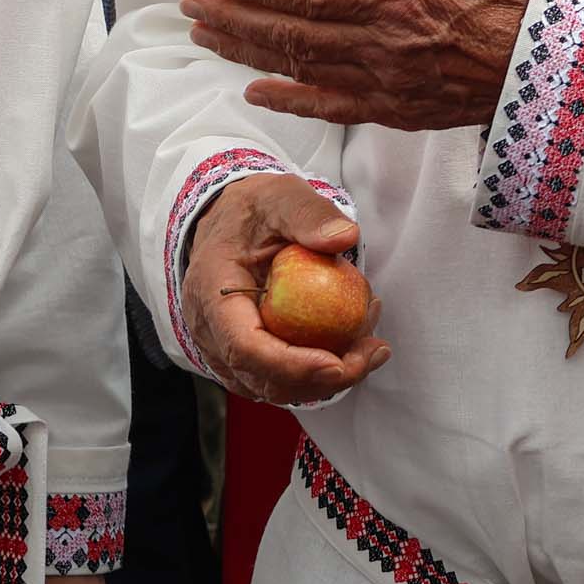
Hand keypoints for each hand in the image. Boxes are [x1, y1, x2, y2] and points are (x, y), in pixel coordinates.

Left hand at [182, 0, 537, 129]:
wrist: (566, 65)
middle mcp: (384, 45)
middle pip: (291, 33)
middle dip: (234, 19)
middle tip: (188, 6)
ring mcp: (390, 83)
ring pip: (302, 69)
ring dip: (248, 53)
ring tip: (206, 37)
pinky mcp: (401, 110)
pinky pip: (334, 105)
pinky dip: (291, 98)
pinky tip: (257, 91)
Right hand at [183, 174, 390, 406]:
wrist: (227, 220)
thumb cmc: (252, 210)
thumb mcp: (279, 196)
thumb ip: (309, 213)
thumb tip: (345, 237)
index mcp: (212, 293)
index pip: (244, 347)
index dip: (291, 365)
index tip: (338, 362)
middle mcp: (210, 331)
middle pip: (264, 379)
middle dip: (324, 378)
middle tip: (372, 351)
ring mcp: (223, 349)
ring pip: (274, 387)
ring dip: (326, 379)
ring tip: (369, 345)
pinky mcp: (243, 356)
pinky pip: (279, 378)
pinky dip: (317, 372)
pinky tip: (351, 345)